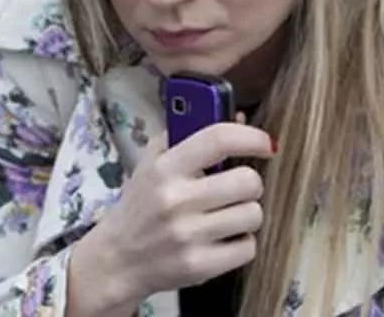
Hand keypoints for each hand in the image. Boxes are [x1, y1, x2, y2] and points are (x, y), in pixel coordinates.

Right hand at [71, 122, 273, 310]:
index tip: (266, 144)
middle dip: (250, 184)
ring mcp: (188, 235)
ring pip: (253, 214)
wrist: (117, 259)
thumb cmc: (141, 205)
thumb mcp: (152, 162)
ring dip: (246, 214)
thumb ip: (188, 134)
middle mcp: (176, 200)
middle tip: (237, 189)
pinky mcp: (199, 266)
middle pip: (248, 181)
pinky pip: (248, 248)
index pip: (218, 139)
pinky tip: (222, 240)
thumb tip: (238, 117)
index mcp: (165, 168)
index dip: (251, 137)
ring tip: (227, 216)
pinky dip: (241, 244)